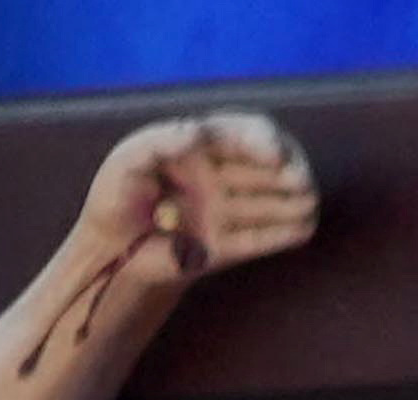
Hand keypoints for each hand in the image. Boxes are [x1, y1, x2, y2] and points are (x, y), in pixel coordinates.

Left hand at [94, 114, 317, 287]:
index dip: (260, 140)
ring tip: (309, 203)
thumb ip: (158, 141)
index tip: (271, 152)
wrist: (108, 248)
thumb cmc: (114, 195)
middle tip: (298, 179)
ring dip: (290, 202)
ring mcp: (223, 211)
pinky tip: (304, 229)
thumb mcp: (126, 159)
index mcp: (200, 146)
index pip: (240, 134)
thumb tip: (198, 132)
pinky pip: (256, 240)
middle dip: (286, 170)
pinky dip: (280, 235)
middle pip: (263, 167)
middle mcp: (219, 175)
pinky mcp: (223, 246)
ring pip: (265, 203)